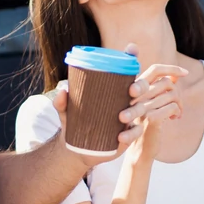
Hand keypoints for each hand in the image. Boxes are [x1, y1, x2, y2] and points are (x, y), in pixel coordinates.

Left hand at [54, 44, 187, 164]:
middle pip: (141, 89)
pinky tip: (120, 137)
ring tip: (121, 118)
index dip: (133, 61)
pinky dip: (130, 134)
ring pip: (140, 110)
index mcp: (114, 91)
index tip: (132, 54)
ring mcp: (129, 118)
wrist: (77, 150)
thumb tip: (63, 90)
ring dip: (134, 112)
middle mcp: (125, 101)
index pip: (127, 72)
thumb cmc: (74, 124)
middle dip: (141, 87)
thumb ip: (62, 102)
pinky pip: (135, 132)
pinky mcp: (129, 135)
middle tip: (131, 91)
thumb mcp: (67, 112)